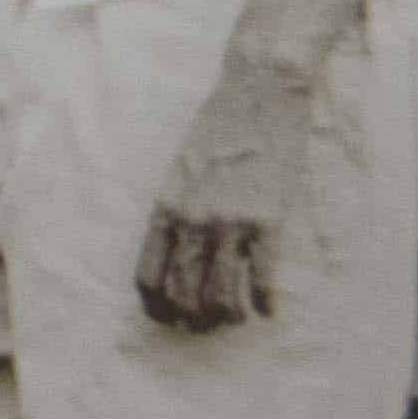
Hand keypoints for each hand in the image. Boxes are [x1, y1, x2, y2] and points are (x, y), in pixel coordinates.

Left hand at [138, 56, 320, 332]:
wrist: (259, 92)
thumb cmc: (218, 126)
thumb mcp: (181, 169)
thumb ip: (176, 209)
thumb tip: (176, 254)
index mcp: (165, 207)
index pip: (148, 276)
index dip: (157, 306)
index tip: (168, 317)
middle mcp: (192, 221)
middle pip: (183, 294)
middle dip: (192, 320)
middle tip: (205, 326)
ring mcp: (230, 223)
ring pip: (222, 297)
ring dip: (228, 317)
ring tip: (236, 318)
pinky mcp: (269, 221)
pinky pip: (263, 280)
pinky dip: (264, 304)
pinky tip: (268, 312)